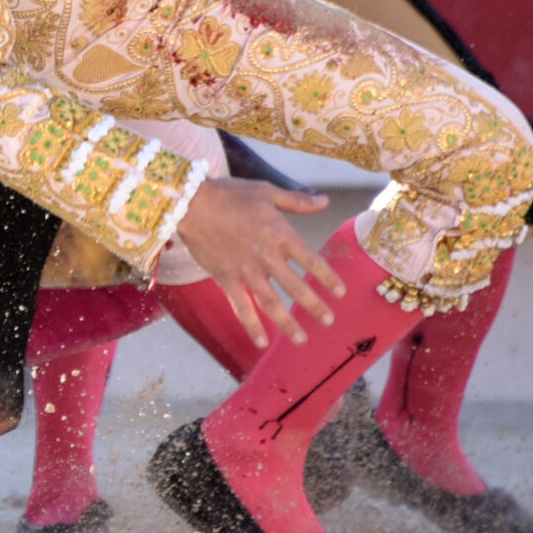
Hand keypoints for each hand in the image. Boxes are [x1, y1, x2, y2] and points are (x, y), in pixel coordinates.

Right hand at [172, 180, 338, 347]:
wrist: (191, 204)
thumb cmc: (229, 195)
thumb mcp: (266, 191)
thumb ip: (297, 200)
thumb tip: (324, 202)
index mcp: (281, 235)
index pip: (312, 261)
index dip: (328, 278)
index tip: (341, 293)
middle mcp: (267, 257)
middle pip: (296, 288)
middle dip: (315, 307)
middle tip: (328, 321)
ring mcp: (246, 271)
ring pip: (271, 304)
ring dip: (288, 324)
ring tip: (301, 339)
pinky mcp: (226, 279)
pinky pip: (241, 306)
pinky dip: (251, 325)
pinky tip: (261, 342)